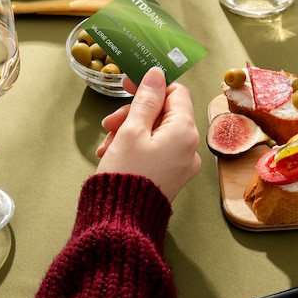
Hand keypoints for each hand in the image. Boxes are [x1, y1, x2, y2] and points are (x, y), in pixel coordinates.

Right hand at [96, 67, 200, 201]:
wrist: (121, 223)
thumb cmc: (126, 175)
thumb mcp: (131, 130)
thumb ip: (146, 100)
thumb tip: (156, 75)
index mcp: (185, 132)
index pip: (176, 93)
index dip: (151, 86)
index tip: (127, 86)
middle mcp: (190, 148)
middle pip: (164, 114)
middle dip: (134, 114)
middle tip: (110, 123)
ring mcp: (181, 164)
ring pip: (156, 133)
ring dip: (130, 131)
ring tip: (107, 145)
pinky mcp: (170, 177)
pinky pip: (156, 151)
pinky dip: (135, 147)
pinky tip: (114, 155)